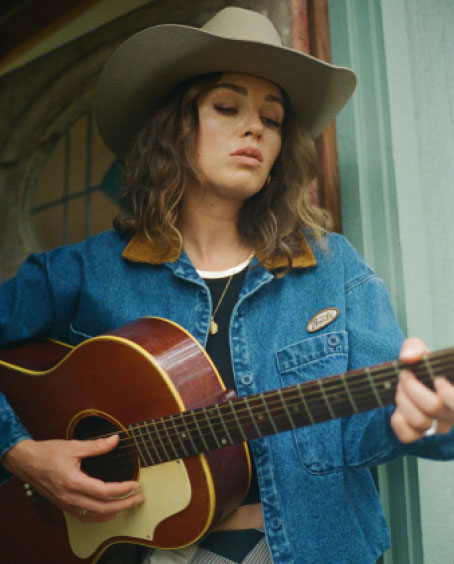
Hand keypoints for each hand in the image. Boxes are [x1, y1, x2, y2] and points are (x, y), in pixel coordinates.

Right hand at [1, 435, 142, 521]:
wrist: (26, 462)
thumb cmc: (48, 453)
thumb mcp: (73, 446)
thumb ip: (96, 446)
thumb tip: (115, 440)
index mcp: (73, 482)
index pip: (104, 491)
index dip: (122, 490)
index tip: (135, 484)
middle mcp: (70, 497)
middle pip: (102, 508)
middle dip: (124, 504)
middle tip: (138, 498)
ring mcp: (66, 503)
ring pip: (93, 516)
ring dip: (113, 512)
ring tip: (128, 505)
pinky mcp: (63, 505)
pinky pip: (83, 516)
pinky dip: (99, 516)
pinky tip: (108, 512)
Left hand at [391, 338, 453, 442]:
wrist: (411, 381)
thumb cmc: (422, 368)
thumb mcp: (421, 352)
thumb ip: (415, 347)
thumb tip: (408, 357)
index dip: (448, 394)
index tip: (436, 378)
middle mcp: (452, 415)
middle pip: (434, 407)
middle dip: (413, 387)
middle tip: (405, 375)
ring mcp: (436, 427)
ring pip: (420, 421)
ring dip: (403, 400)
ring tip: (400, 387)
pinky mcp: (419, 435)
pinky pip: (407, 436)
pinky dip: (398, 420)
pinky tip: (399, 407)